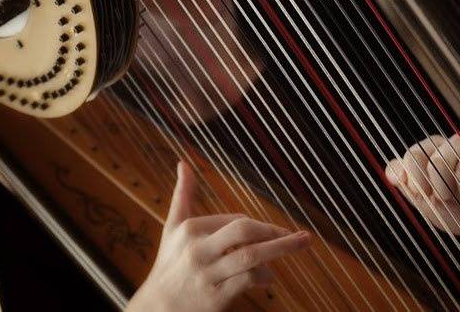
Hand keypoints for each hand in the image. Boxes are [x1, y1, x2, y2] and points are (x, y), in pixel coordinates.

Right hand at [127, 162, 311, 311]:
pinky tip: (269, 276)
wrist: (157, 308)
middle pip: (243, 231)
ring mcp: (207, 275)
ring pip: (249, 257)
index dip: (260, 226)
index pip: (236, 220)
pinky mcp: (215, 298)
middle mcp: (198, 250)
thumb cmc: (170, 263)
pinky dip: (264, 276)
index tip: (276, 232)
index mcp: (191, 229)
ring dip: (280, 249)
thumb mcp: (172, 227)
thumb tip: (184, 162)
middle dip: (273, 230)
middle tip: (300, 235)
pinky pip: (247, 281)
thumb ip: (183, 195)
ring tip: (303, 243)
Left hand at [385, 133, 459, 242]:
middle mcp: (453, 146)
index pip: (415, 154)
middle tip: (449, 198)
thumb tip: (391, 173)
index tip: (424, 194)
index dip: (416, 176)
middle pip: (438, 158)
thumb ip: (408, 186)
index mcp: (433, 154)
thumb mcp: (428, 205)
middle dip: (441, 186)